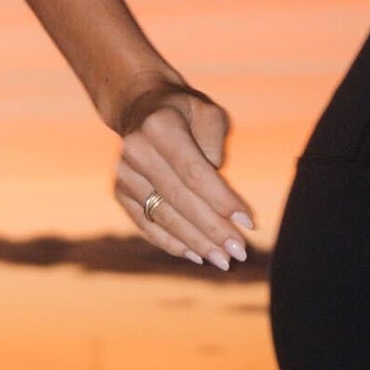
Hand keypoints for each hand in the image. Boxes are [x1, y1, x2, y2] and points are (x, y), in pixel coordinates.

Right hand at [112, 79, 258, 270]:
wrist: (142, 108)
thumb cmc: (187, 113)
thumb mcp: (209, 113)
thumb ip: (216, 146)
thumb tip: (217, 194)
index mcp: (160, 126)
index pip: (194, 172)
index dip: (222, 200)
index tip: (248, 223)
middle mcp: (136, 151)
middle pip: (179, 199)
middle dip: (212, 229)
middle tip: (239, 252)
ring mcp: (124, 174)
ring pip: (164, 217)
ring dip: (196, 242)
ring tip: (223, 260)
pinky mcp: (120, 193)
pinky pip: (148, 225)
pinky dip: (173, 243)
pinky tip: (197, 256)